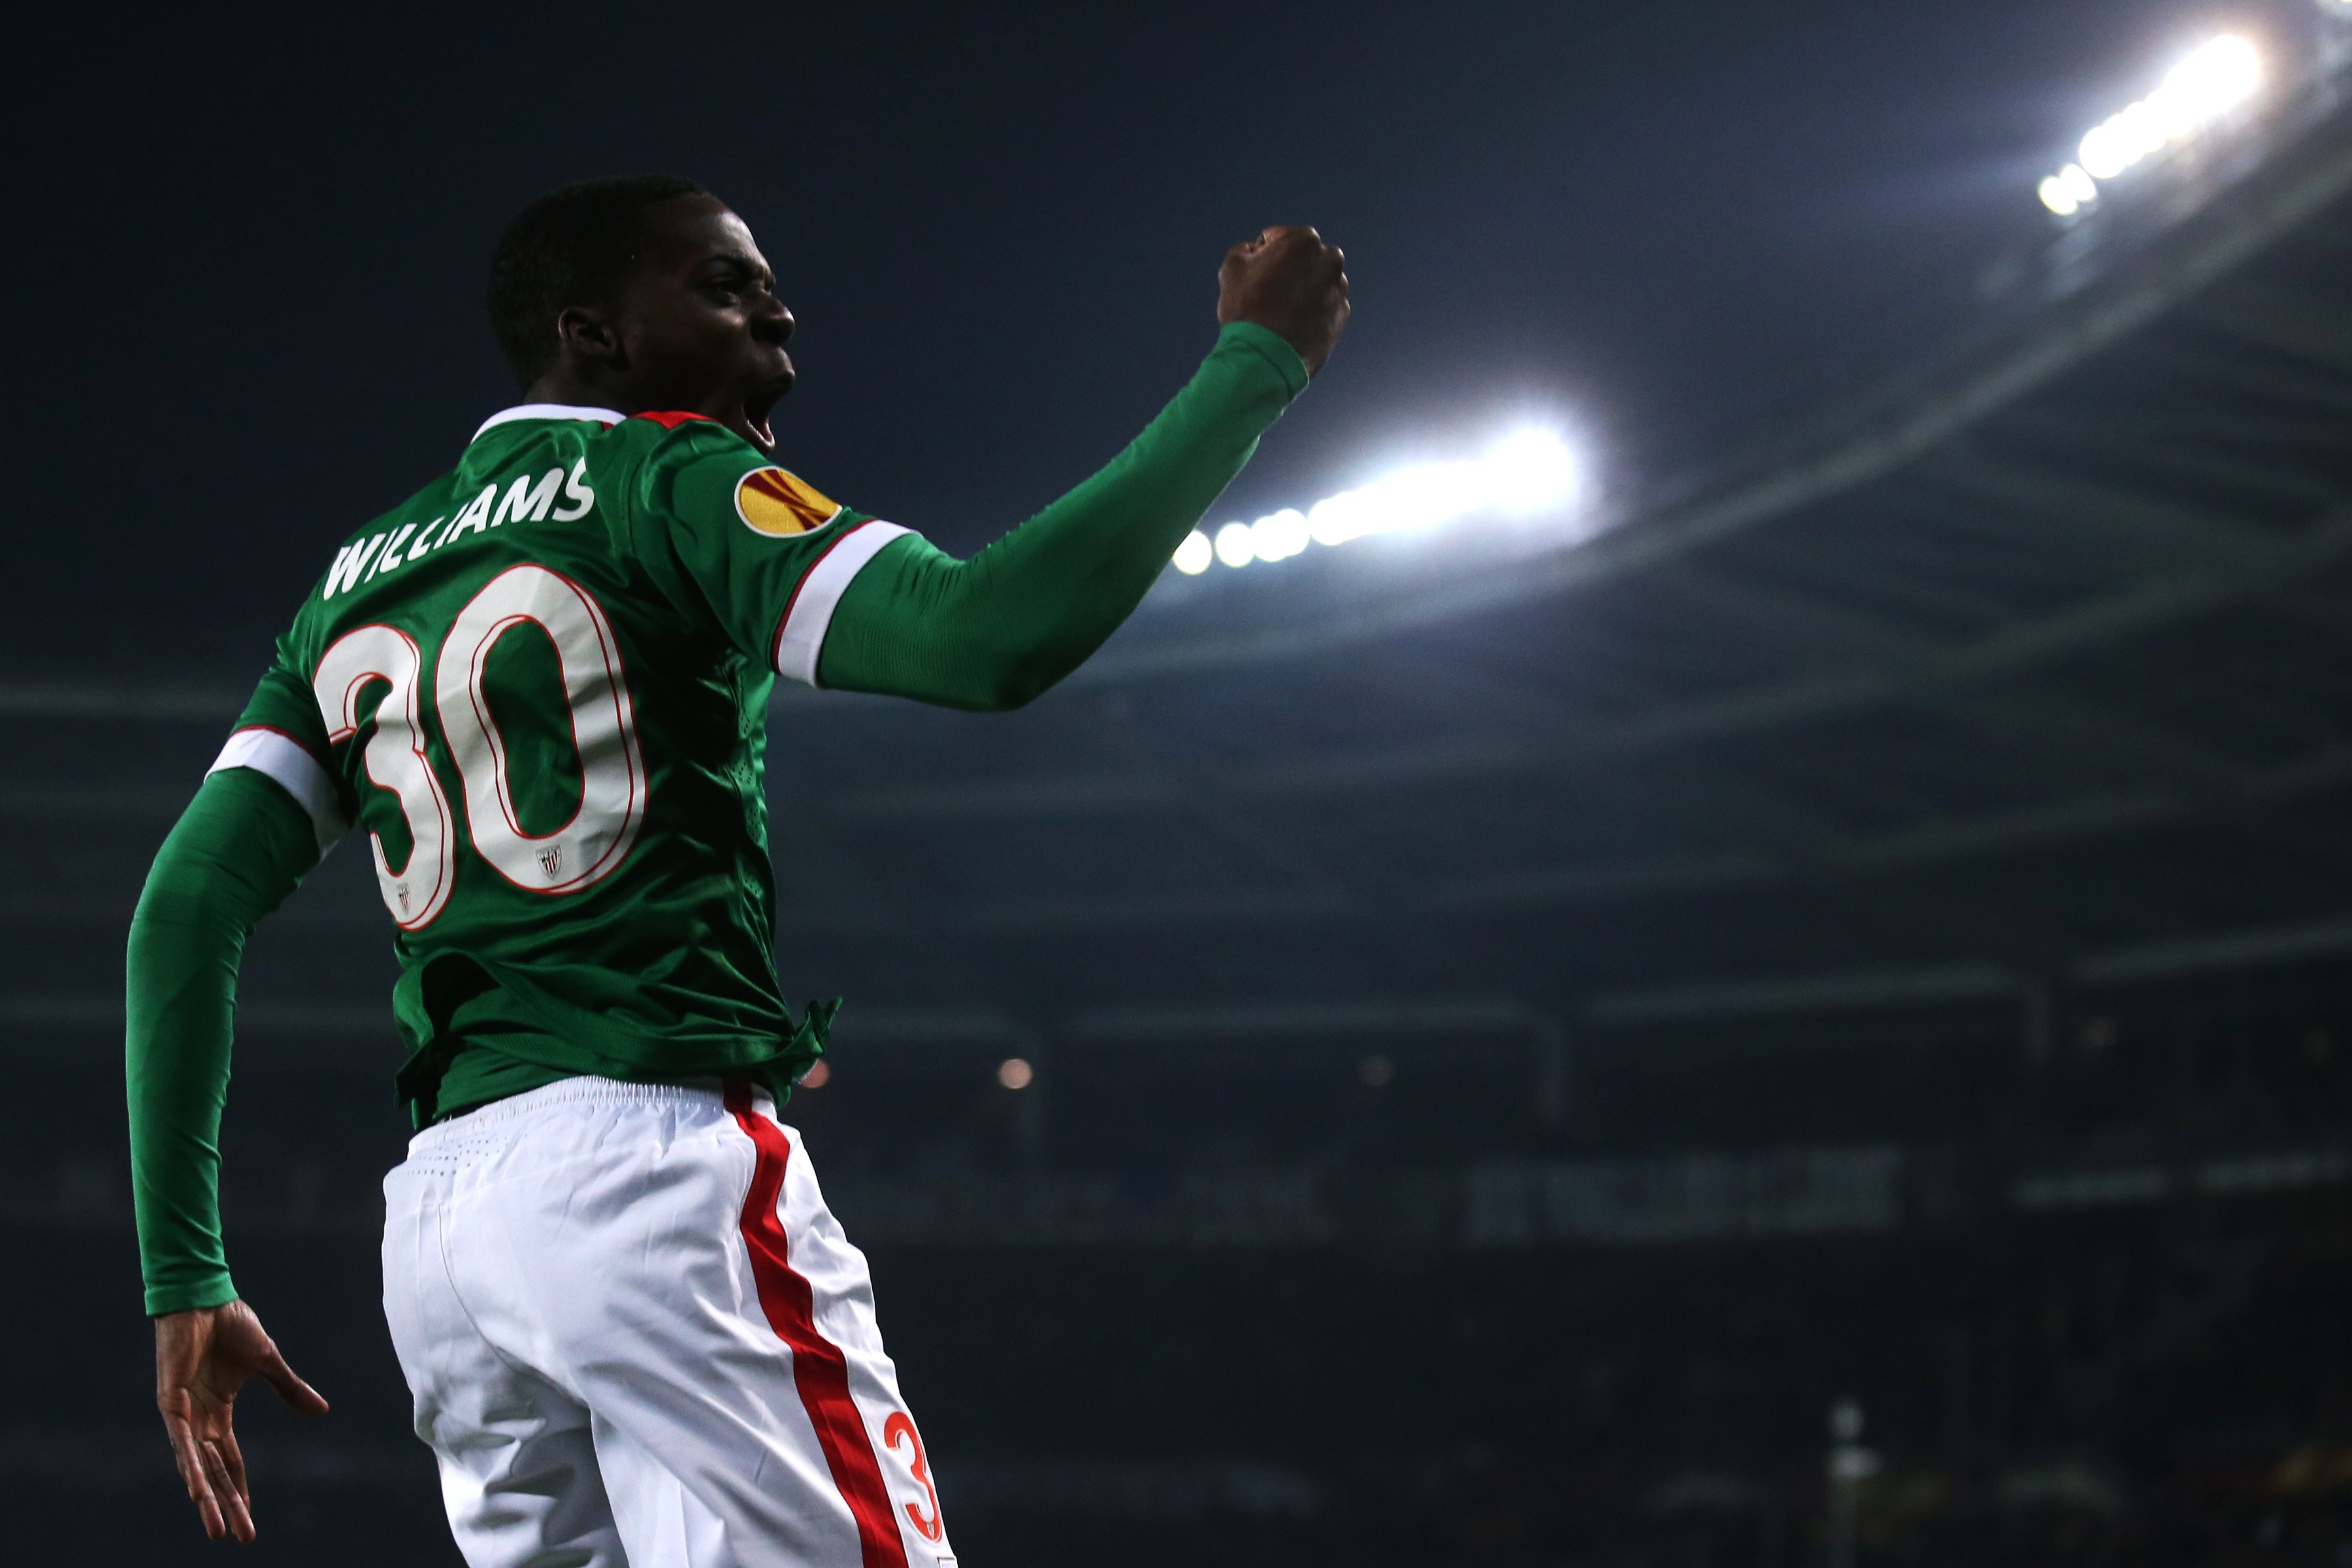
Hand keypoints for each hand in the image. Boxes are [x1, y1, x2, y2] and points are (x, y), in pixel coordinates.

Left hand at [154, 1300, 328, 1541]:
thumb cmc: (231, 1325)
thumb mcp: (268, 1363)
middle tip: (239, 1537)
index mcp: (217, 1413)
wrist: (205, 1298)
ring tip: (216, 1528)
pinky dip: (189, 1466)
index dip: (239, 1491)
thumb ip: (290, 1390)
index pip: (229, 1462)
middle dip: (227, 1506)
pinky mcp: (170, 1402)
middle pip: (214, 1473)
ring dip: (207, 1498)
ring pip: (195, 1467)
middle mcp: (198, 1420)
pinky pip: (181, 1442)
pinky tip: (196, 1491)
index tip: (248, 1520)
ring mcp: (182, 1414)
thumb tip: (322, 1412)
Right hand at [1217, 225, 1349, 376]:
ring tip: (1281, 313)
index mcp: (1305, 241)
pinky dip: (1311, 312)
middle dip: (1288, 270)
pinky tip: (1293, 326)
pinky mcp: (1341, 317)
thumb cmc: (1248, 308)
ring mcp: (1339, 290)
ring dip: (1302, 290)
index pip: (1278, 238)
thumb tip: (1254, 252)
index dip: (1262, 255)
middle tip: (1269, 293)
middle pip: (1302, 259)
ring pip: (1315, 282)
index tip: (1256, 275)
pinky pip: (1323, 307)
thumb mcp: (1232, 267)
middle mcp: (1330, 261)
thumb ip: (1245, 249)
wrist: (1266, 358)